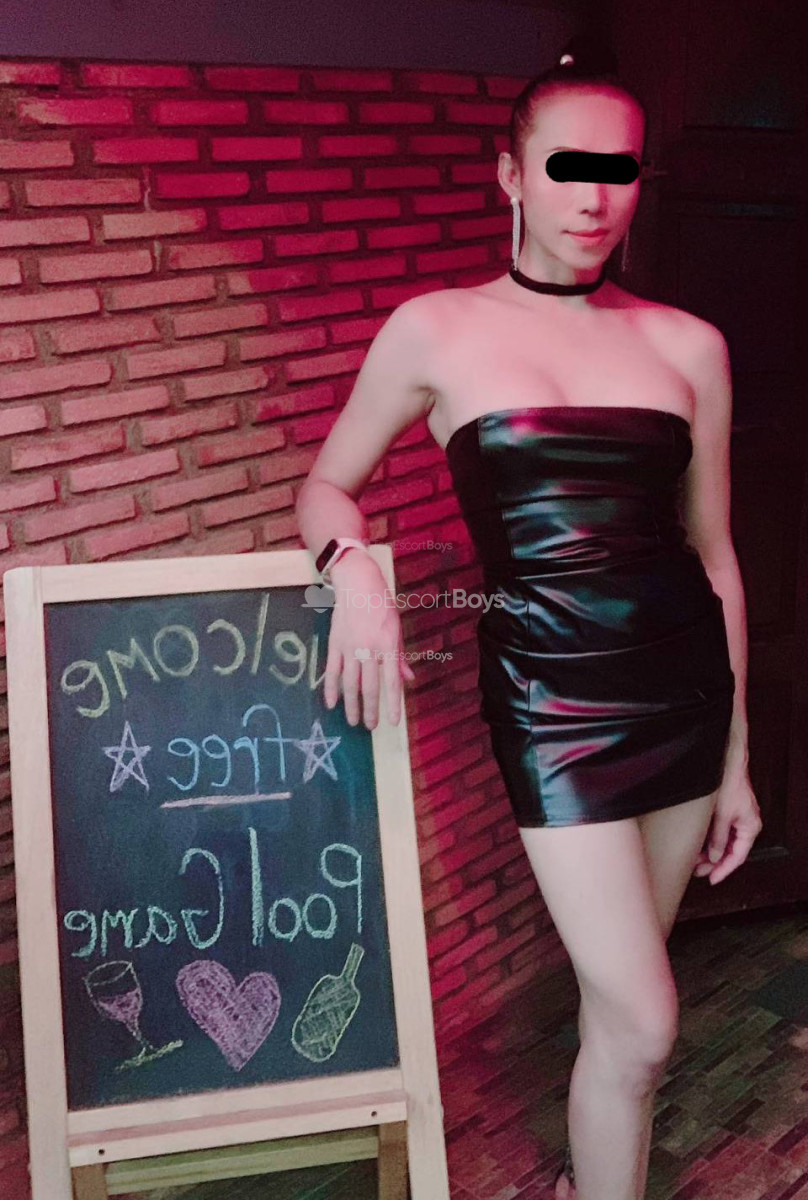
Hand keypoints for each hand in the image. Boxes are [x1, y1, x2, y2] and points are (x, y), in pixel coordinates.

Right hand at [322, 556, 414, 728]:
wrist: (357, 583)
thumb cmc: (381, 605)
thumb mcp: (396, 629)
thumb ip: (400, 657)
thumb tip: (408, 680)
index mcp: (388, 645)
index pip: (391, 682)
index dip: (392, 704)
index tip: (392, 722)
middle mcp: (368, 648)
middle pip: (369, 686)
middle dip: (370, 710)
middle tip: (370, 727)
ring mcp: (349, 647)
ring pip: (349, 683)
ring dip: (351, 705)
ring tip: (353, 722)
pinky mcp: (335, 643)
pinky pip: (332, 671)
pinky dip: (331, 689)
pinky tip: (332, 704)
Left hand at [692, 764, 761, 884]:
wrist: (727, 763)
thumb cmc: (729, 784)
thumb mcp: (722, 816)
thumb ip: (718, 838)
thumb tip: (715, 857)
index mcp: (750, 827)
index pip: (738, 857)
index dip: (724, 870)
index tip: (712, 878)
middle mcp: (747, 825)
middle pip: (731, 851)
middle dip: (715, 863)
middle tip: (699, 871)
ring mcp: (739, 819)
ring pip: (726, 843)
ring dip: (712, 853)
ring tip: (697, 861)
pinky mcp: (730, 813)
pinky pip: (723, 833)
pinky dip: (712, 841)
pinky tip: (701, 846)